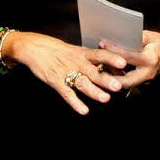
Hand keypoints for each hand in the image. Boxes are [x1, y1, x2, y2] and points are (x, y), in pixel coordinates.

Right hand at [6, 32, 127, 115]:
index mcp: (83, 53)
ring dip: (94, 91)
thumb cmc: (58, 50)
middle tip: (118, 85)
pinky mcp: (56, 82)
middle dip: (106, 79)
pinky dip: (75, 103)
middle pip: (93, 71)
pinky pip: (67, 93)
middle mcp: (76, 62)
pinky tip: (84, 110)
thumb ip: (91, 59)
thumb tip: (111, 66)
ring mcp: (66, 72)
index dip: (111, 58)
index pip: (100, 55)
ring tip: (105, 98)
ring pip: (82, 83)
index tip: (124, 63)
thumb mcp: (76, 50)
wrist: (35, 48)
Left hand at [101, 30, 159, 88]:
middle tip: (97, 68)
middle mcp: (148, 71)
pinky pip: (129, 82)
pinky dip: (118, 79)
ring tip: (99, 71)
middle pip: (126, 79)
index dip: (114, 50)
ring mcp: (146, 78)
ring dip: (113, 80)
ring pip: (126, 84)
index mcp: (150, 58)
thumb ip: (136, 37)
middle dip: (111, 76)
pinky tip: (108, 73)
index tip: (103, 44)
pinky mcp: (143, 81)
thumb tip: (120, 35)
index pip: (128, 56)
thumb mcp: (150, 36)